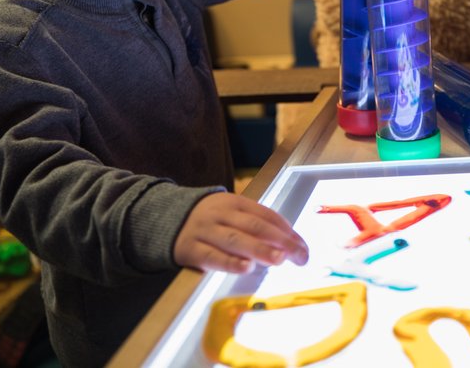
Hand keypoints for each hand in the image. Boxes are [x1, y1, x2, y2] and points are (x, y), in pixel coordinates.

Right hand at [174, 192, 308, 273]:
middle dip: (280, 241)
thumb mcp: (231, 214)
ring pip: (235, 240)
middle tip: (299, 255)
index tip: (303, 247)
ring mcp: (205, 230)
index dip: (287, 231)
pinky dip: (230, 262)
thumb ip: (256, 225)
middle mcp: (221, 213)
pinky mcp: (191, 249)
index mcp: (235, 202)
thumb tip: (288, 243)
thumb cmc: (211, 221)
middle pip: (255, 226)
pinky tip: (247, 267)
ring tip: (279, 259)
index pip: (266, 215)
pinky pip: (213, 257)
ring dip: (259, 249)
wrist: (166, 219)